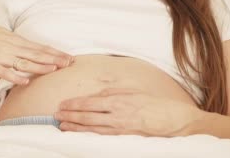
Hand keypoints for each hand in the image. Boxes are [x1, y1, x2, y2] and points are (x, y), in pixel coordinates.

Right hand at [0, 20, 73, 84]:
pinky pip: (4, 72)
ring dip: (39, 66)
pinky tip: (25, 81)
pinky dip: (15, 76)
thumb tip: (36, 48)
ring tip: (53, 70)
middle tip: (69, 63)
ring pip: (24, 62)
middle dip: (54, 59)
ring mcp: (2, 56)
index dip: (55, 53)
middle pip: (36, 54)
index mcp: (17, 40)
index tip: (69, 57)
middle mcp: (12, 47)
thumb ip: (20, 43)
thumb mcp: (6, 36)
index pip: (40, 47)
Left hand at [54, 88, 203, 136]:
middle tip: (56, 115)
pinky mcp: (124, 137)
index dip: (75, 104)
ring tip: (62, 126)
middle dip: (70, 116)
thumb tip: (99, 93)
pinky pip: (102, 136)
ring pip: (92, 128)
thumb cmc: (155, 104)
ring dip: (75, 127)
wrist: (174, 120)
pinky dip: (88, 136)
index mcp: (119, 99)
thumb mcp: (134, 92)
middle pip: (88, 115)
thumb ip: (115, 92)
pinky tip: (79, 135)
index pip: (91, 102)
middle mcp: (117, 113)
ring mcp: (120, 127)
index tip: (62, 104)